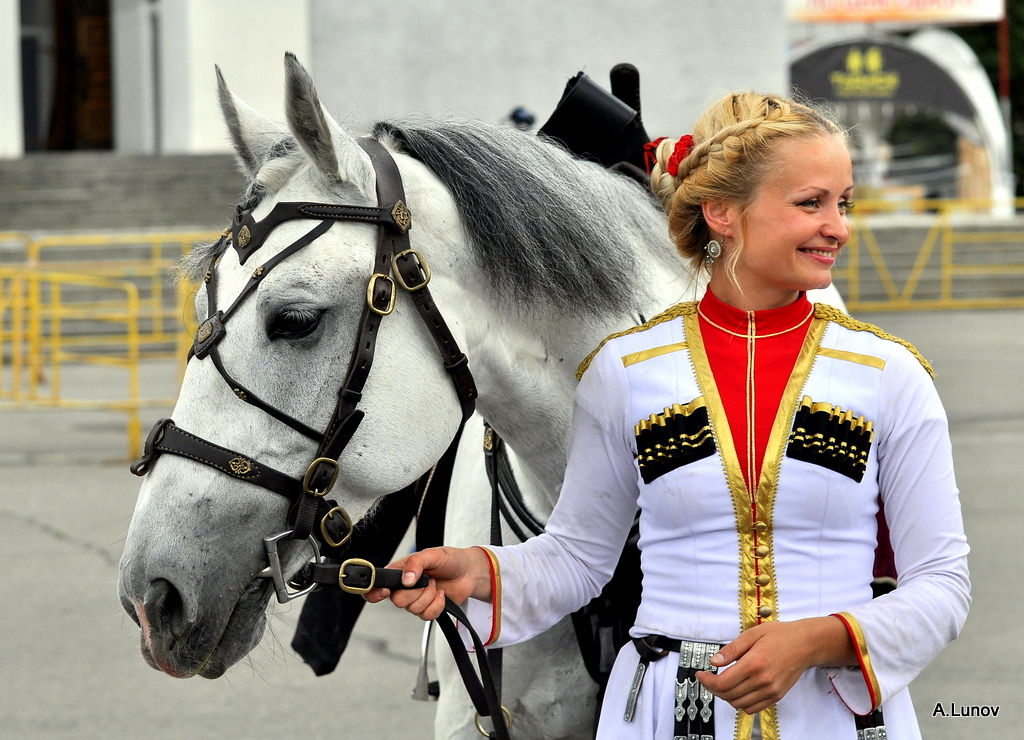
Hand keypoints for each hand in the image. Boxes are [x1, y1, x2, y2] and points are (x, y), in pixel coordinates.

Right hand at [363, 546, 492, 620]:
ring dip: (429, 597)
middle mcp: (404, 587)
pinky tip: (441, 595)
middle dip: (416, 592)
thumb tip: (406, 579)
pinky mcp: (427, 609)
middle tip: (428, 580)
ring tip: (436, 584)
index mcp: (399, 571)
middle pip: (397, 601)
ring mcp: (415, 599)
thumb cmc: (449, 560)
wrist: (469, 573)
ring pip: (413, 609)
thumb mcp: (432, 554)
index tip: (386, 591)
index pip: (377, 584)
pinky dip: (437, 606)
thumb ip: (416, 563)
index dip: (376, 591)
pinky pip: (426, 616)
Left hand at [696, 617, 855, 713]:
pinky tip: (737, 690)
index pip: (723, 682)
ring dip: (726, 696)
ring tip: (722, 682)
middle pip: (728, 695)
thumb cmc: (780, 636)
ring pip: (738, 704)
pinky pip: (752, 708)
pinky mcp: (776, 696)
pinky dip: (740, 703)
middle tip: (709, 677)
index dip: (707, 681)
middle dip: (713, 688)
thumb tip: (714, 661)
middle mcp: (763, 680)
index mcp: (754, 663)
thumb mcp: (752, 634)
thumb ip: (731, 650)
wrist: (805, 644)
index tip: (701, 674)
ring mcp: (770, 691)